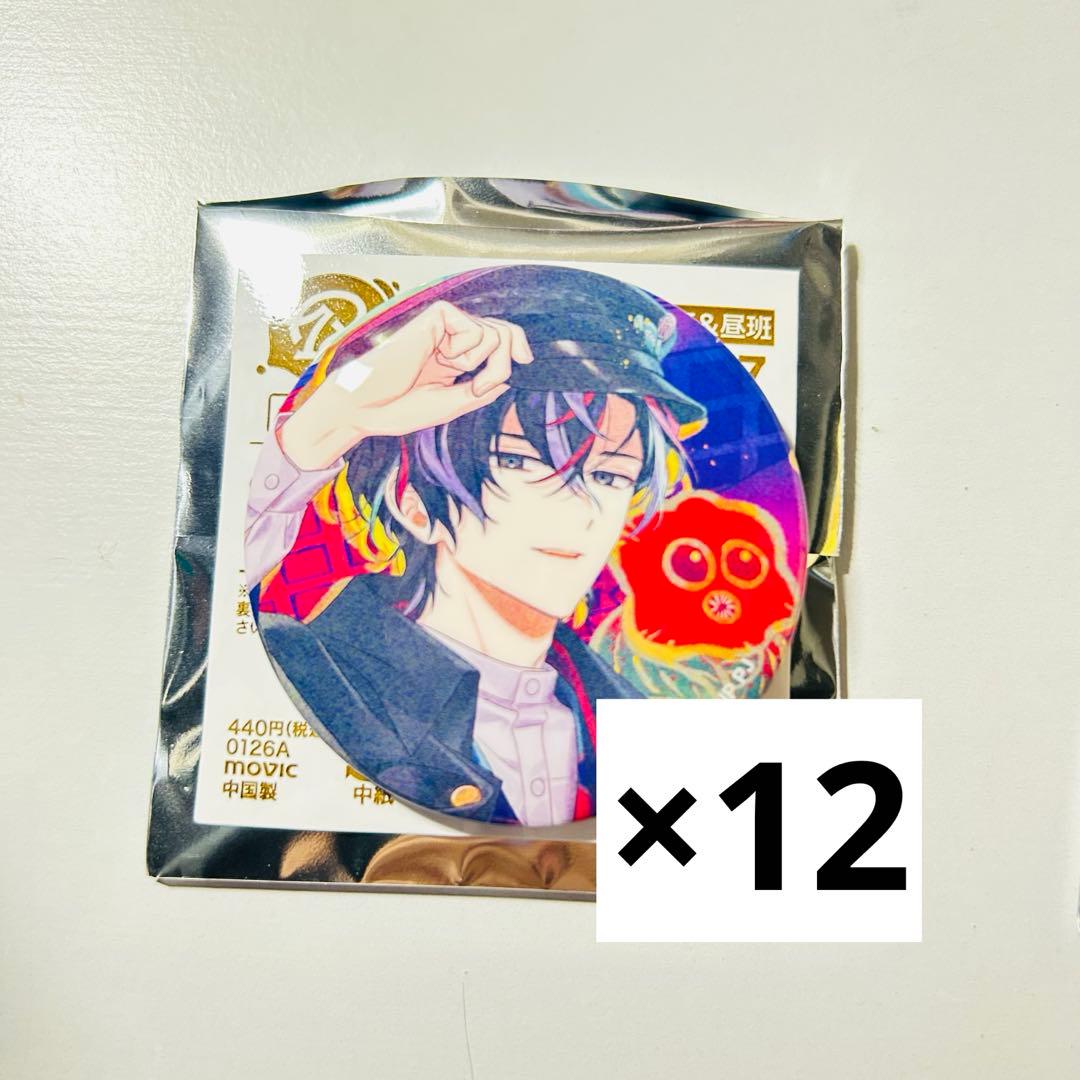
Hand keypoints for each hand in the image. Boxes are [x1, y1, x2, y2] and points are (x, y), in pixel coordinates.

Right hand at [279, 300, 533, 469]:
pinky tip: (446, 358)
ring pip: (492, 331)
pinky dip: (467, 347)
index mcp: (453, 361)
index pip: (497, 342)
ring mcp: (443, 330)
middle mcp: (451, 342)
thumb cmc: (398, 409)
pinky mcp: (434, 319)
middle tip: (482, 383)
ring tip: (456, 374)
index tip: (525, 359)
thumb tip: (507, 378)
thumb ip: (479, 391)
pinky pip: (471, 325)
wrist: (365, 406)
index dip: (517, 345)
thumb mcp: (450, 405)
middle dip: (504, 359)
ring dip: (483, 360)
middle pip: (502, 332)